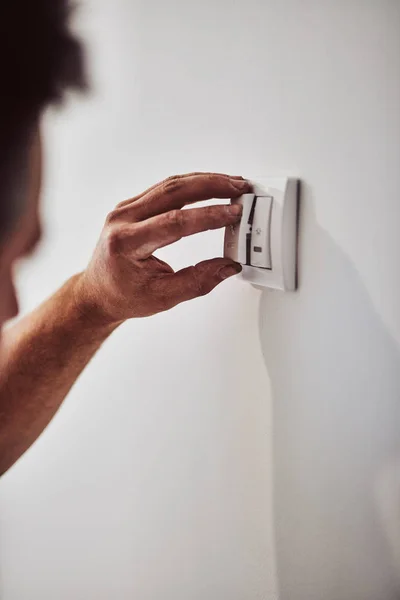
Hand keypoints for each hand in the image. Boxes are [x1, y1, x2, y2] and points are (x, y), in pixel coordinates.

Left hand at [76, 173, 250, 324]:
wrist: (97, 292)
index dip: (208, 216)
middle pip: (173, 192)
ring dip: (205, 181)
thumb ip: (198, 281)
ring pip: (170, 184)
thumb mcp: (163, 297)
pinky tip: (211, 185)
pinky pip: (165, 188)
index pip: (174, 222)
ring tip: (232, 184)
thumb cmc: (122, 296)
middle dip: (211, 186)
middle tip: (239, 187)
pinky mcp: (133, 205)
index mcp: (126, 243)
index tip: (233, 213)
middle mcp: (123, 220)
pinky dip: (192, 185)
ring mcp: (126, 209)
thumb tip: (228, 266)